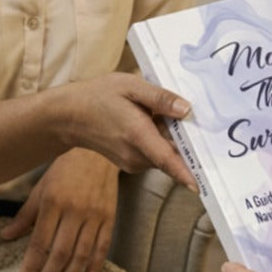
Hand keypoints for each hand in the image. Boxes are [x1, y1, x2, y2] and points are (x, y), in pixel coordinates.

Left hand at [1, 149, 118, 271]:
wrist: (97, 151)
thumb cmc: (64, 170)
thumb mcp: (40, 189)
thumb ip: (25, 215)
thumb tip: (5, 237)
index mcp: (53, 202)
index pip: (39, 243)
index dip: (31, 267)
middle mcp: (74, 210)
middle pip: (60, 253)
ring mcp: (94, 215)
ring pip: (81, 255)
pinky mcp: (110, 217)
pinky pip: (103, 247)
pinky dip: (95, 265)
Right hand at [54, 73, 196, 190]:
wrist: (70, 116)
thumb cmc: (99, 96)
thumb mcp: (130, 86)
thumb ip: (160, 98)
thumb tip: (187, 109)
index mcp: (138, 135)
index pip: (167, 159)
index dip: (185, 172)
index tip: (200, 185)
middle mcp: (136, 155)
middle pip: (173, 155)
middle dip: (186, 140)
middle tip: (185, 115)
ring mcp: (133, 163)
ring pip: (165, 155)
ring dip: (170, 139)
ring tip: (155, 115)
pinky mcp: (132, 165)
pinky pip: (155, 156)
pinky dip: (160, 143)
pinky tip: (148, 123)